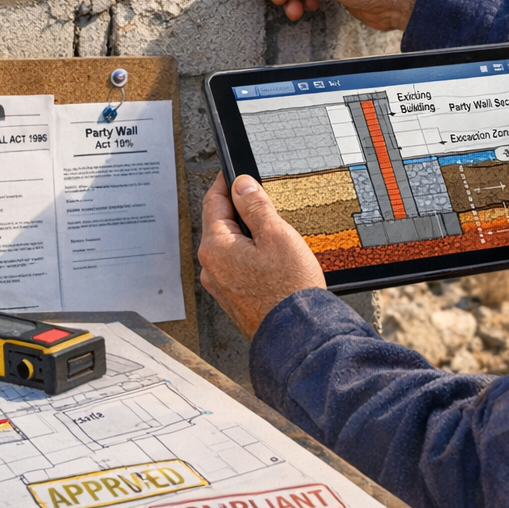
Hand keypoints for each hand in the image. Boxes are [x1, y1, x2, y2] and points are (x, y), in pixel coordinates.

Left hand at [199, 173, 325, 339]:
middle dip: (239, 209)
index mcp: (216, 246)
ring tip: (273, 232)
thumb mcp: (277, 235)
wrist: (297, 335)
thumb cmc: (289, 290)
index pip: (213, 201)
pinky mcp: (234, 299)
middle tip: (262, 199)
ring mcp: (221, 286)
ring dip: (246, 234)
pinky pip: (237, 267)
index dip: (226, 182)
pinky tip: (272, 259)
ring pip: (230, 247)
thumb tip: (241, 185)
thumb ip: (255, 206)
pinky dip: (250, 255)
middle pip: (220, 224)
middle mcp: (211, 267)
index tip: (235, 171)